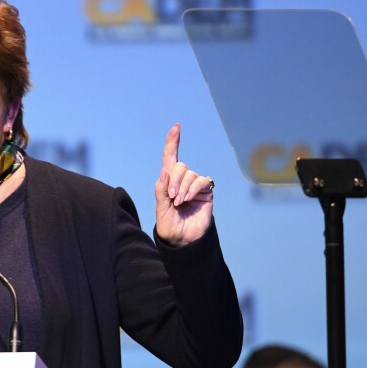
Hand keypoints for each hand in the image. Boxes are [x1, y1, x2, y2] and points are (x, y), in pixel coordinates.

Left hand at [154, 124, 213, 246]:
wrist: (183, 240)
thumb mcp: (160, 208)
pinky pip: (201, 181)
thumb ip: (161, 189)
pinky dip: (193, 189)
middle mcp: (182, 181)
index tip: (176, 127)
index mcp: (169, 183)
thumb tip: (165, 171)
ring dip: (182, 187)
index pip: (170, 159)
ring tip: (179, 203)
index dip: (173, 143)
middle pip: (180, 167)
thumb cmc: (169, 225)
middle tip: (172, 197)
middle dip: (173, 180)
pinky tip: (188, 200)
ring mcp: (195, 186)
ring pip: (189, 174)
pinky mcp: (206, 192)